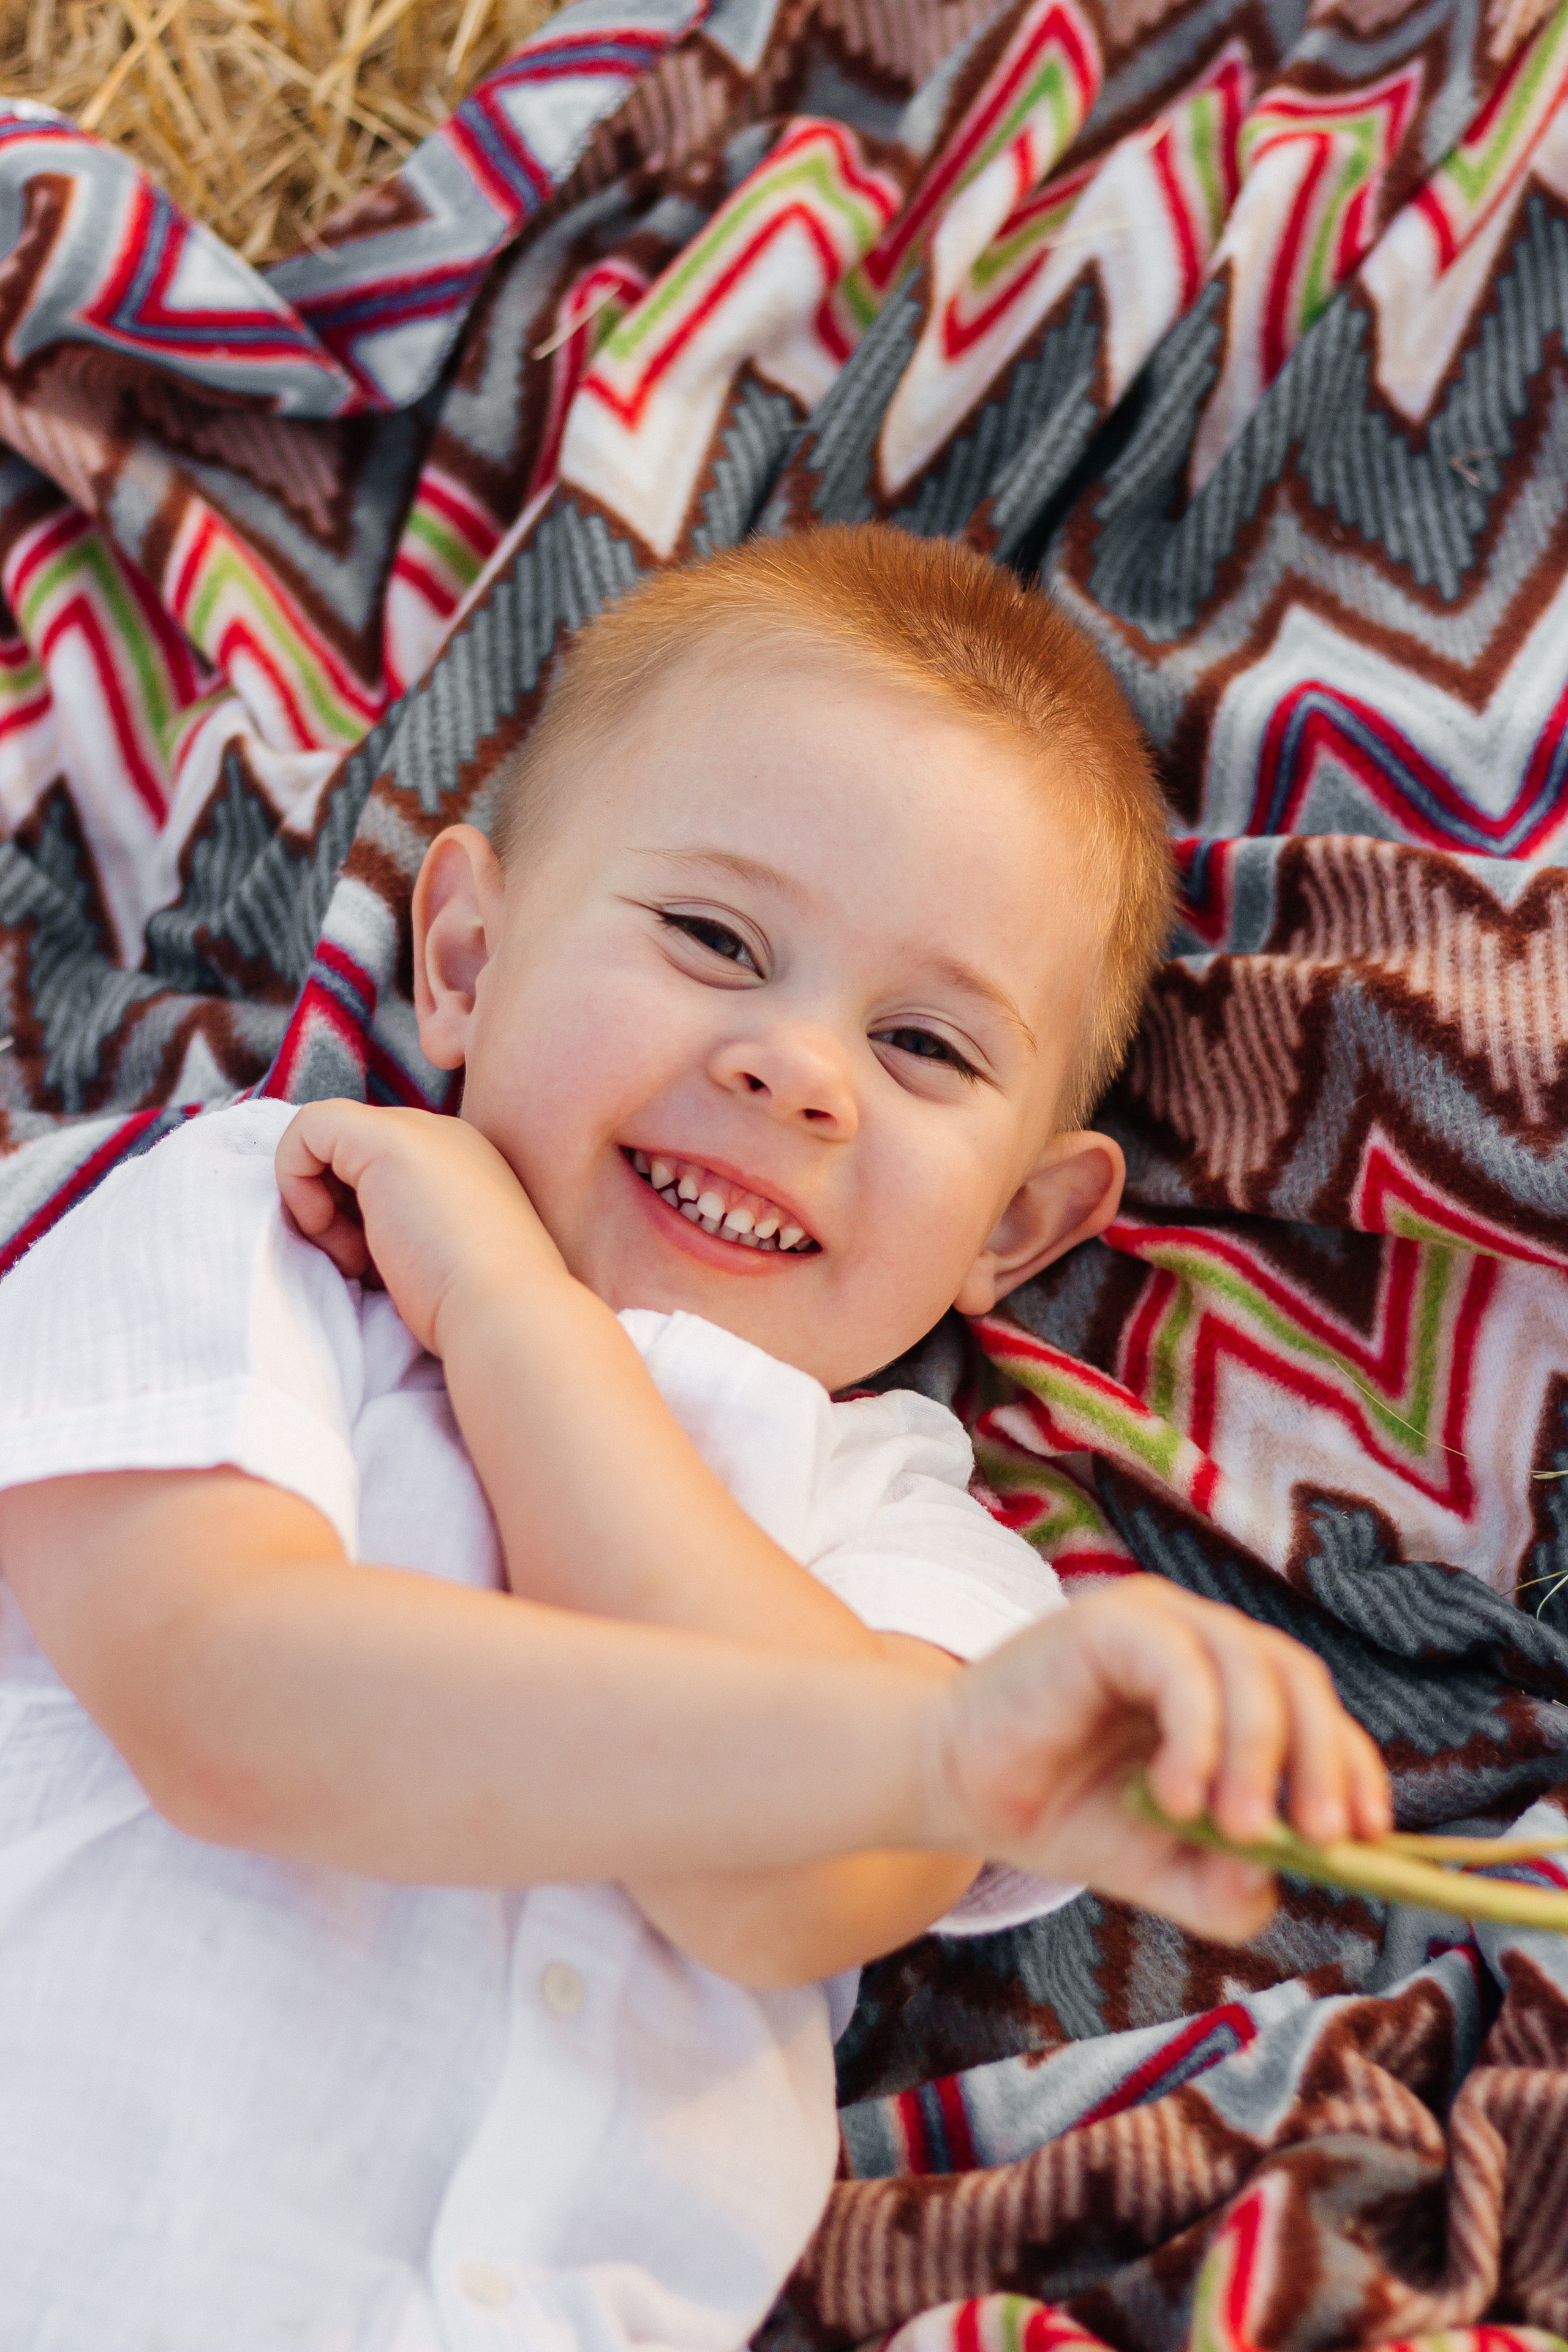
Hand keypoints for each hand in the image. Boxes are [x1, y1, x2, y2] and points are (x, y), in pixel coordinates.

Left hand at [275, 1100, 565, 1356]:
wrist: (503, 1313)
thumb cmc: (472, 1310)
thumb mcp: (434, 1261)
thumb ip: (404, 1232)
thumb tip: (352, 1237)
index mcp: (465, 1168)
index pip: (382, 1172)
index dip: (358, 1218)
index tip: (376, 1268)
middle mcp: (446, 1138)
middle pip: (353, 1154)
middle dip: (336, 1211)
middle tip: (358, 1264)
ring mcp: (419, 1130)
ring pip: (327, 1141)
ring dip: (319, 1204)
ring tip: (354, 1257)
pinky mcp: (384, 1136)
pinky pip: (306, 1128)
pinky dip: (294, 1178)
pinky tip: (323, 1225)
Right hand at [935, 1578, 1390, 1940]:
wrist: (953, 1790)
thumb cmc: (1058, 1812)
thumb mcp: (1160, 1865)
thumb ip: (1222, 1885)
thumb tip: (1276, 1884)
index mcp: (1222, 1686)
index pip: (1313, 1709)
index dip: (1353, 1765)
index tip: (1369, 1836)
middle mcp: (1196, 1640)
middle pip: (1297, 1676)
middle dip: (1324, 1760)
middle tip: (1319, 1838)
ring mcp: (1153, 1622)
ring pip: (1250, 1662)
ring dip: (1260, 1753)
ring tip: (1237, 1830)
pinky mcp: (1107, 1622)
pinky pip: (1180, 1663)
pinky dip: (1198, 1732)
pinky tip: (1177, 1795)